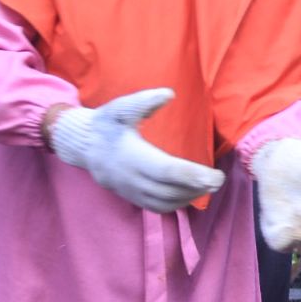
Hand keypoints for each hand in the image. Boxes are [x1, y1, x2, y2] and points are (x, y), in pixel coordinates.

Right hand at [47, 88, 224, 211]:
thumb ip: (143, 102)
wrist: (82, 144)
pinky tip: (189, 194)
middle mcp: (131, 178)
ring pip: (163, 202)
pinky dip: (175, 204)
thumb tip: (169, 94)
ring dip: (188, 197)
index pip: (168, 172)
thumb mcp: (120, 107)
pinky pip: (155, 207)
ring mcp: (129, 190)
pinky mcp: (130, 196)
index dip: (194, 176)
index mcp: (131, 156)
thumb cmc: (105, 123)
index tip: (216, 176)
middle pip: (169, 191)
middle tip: (219, 181)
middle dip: (197, 188)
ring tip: (208, 186)